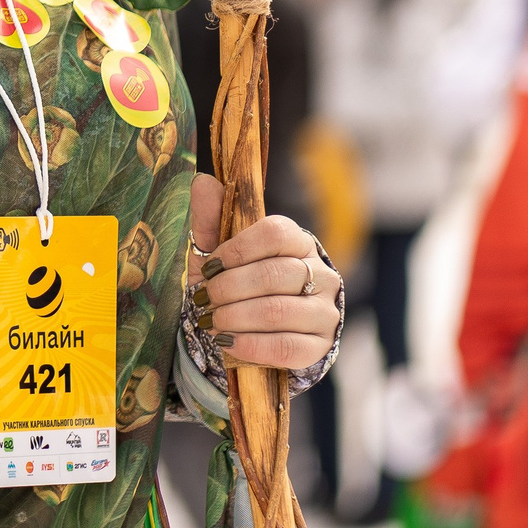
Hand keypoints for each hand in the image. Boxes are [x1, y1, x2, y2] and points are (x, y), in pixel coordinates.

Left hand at [188, 174, 342, 370]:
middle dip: (229, 288)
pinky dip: (249, 345)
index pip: (275, 234)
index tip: (210, 266)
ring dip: (235, 317)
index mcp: (297, 242)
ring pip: (278, 311)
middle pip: (275, 274)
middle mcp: (321, 273)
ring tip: (211, 320)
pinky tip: (227, 342)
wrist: (253, 330)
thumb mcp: (218, 253)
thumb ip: (211, 219)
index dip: (237, 250)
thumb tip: (203, 181)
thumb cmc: (236, 283)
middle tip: (204, 299)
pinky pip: (285, 346)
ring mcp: (324, 311)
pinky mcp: (320, 346)